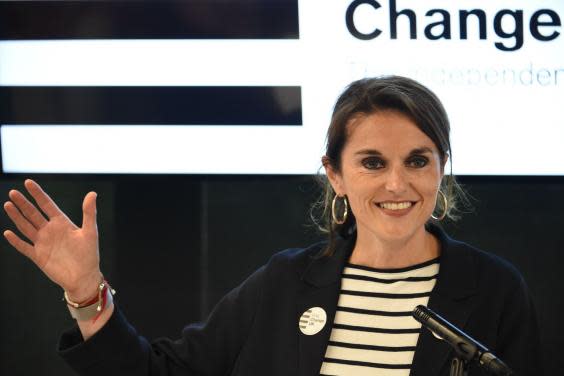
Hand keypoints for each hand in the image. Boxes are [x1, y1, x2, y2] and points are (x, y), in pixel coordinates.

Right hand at [3, 179, 101, 301]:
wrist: (84, 277)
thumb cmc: (89, 254)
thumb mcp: (90, 232)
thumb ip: (89, 213)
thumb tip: (92, 193)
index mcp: (62, 223)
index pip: (47, 205)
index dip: (38, 194)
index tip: (28, 182)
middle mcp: (50, 231)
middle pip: (33, 214)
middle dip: (23, 203)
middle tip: (13, 192)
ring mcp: (43, 243)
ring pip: (26, 227)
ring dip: (17, 217)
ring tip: (8, 205)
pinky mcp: (38, 256)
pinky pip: (24, 247)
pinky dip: (16, 240)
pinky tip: (7, 232)